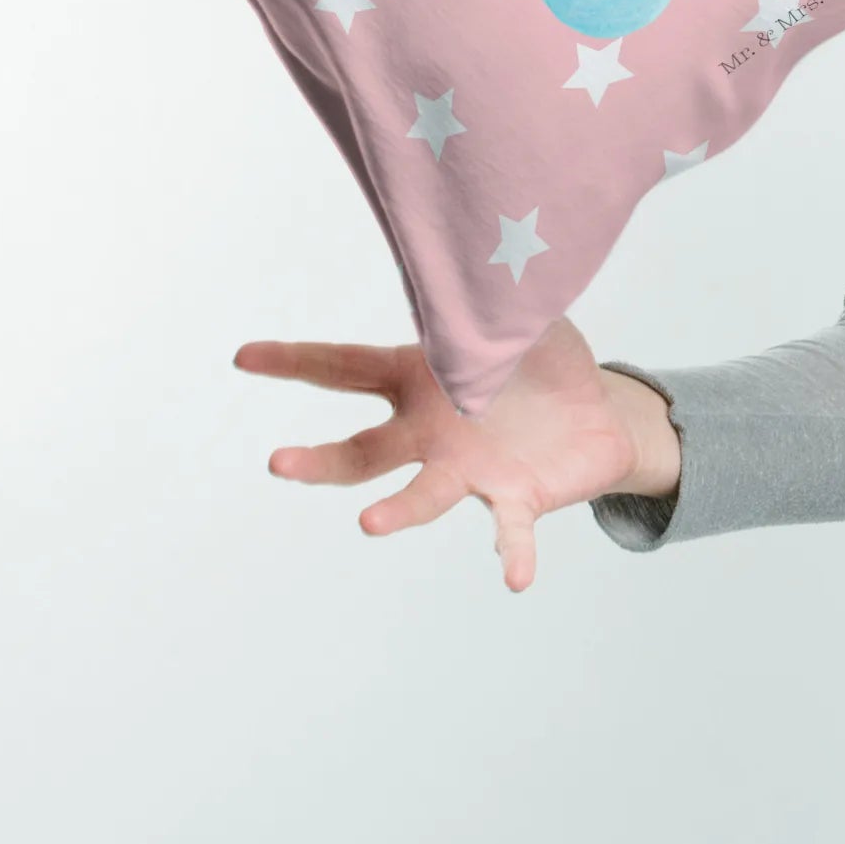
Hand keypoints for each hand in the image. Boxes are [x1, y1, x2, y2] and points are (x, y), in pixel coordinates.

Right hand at [232, 315, 638, 592]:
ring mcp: (469, 470)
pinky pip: (511, 528)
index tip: (245, 358)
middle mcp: (431, 432)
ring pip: (423, 495)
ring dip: (397, 512)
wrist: (599, 415)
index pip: (345, 368)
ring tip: (369, 525)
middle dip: (320, 461)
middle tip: (278, 463)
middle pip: (364, 452)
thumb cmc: (545, 361)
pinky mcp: (517, 497)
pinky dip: (512, 551)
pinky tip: (516, 578)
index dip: (295, 362)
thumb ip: (491, 297)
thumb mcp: (520, 315)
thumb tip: (473, 265)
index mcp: (420, 378)